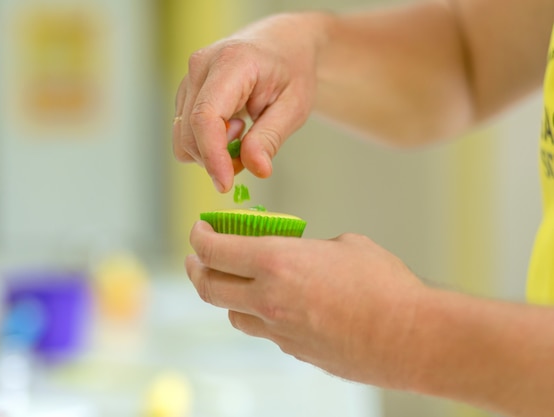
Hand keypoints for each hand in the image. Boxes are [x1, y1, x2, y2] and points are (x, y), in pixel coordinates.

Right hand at [172, 13, 327, 192]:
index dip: (212, 155)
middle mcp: (200, 66)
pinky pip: (185, 132)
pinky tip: (232, 128)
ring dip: (212, 151)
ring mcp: (189, 78)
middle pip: (189, 132)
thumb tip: (256, 170)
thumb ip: (271, 137)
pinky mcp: (185, 92)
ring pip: (182, 136)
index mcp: (231, 63)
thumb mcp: (294, 105)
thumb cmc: (292, 70)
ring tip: (244, 133)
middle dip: (216, 158)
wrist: (283, 44)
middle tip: (252, 153)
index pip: (205, 116)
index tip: (226, 184)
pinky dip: (208, 143)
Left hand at [185, 221, 424, 388]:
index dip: (199, 238)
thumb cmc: (384, 285)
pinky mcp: (293, 351)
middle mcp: (267, 299)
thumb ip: (312, 248)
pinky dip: (257, 315)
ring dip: (226, 296)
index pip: (215, 251)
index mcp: (276, 263)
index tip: (199, 230)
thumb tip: (306, 253)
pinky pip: (262, 331)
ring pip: (232, 314)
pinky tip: (273, 305)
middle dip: (196, 269)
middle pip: (209, 287)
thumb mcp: (345, 245)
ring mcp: (278, 331)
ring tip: (234, 282)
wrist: (410, 336)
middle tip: (197, 258)